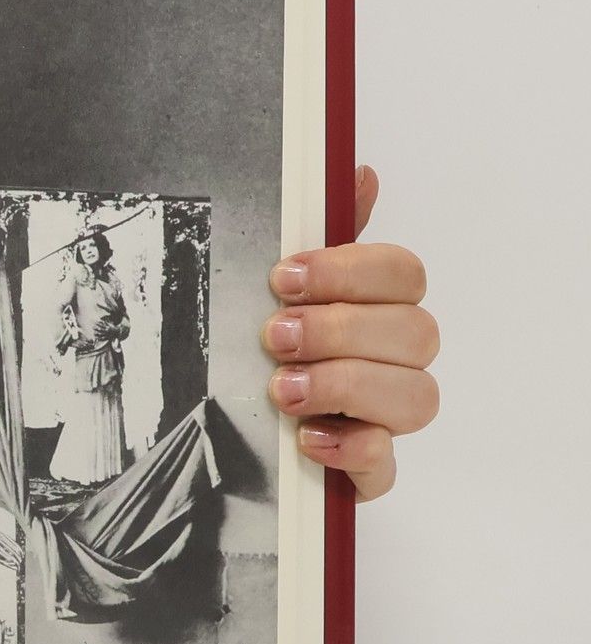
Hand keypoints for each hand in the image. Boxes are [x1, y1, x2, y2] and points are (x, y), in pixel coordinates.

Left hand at [262, 164, 438, 500]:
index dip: (348, 271)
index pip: (403, 274)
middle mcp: (395, 360)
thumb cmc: (268, 349)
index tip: (283, 278)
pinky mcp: (367, 471)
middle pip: (415, 332)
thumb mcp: (282, 289)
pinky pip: (387, 466)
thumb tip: (357, 172)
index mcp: (379, 308)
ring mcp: (386, 418)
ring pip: (416, 396)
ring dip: (346, 386)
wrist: (226, 430)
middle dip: (341, 330)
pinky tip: (307, 439)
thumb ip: (322, 234)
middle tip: (277, 335)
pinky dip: (352, 450)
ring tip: (284, 389)